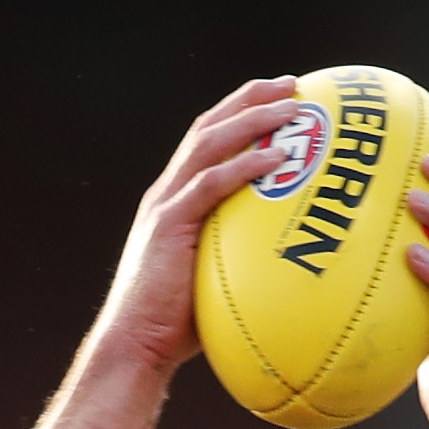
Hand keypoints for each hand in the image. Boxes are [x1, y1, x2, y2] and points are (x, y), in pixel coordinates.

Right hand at [92, 76, 303, 373]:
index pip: (209, 141)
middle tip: (292, 84)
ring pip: (209, 144)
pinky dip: (244, 167)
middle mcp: (168, 192)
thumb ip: (242, 260)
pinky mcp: (169, 225)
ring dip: (251, 120)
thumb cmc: (178, 326)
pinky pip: (210, 185)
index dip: (242, 113)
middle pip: (210, 127)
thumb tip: (292, 266)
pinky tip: (275, 156)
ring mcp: (166, 205)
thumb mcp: (216, 281)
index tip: (281, 98)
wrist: (136, 344)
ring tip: (289, 107)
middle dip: (250, 99)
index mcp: (176, 198)